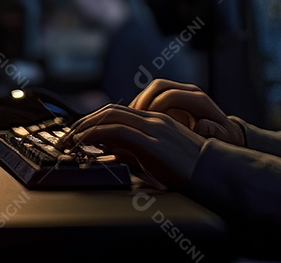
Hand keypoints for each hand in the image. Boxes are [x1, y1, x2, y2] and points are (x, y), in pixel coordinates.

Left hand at [57, 104, 205, 191]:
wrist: (213, 170)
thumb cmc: (190, 168)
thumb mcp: (158, 155)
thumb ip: (136, 149)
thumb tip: (110, 150)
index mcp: (156, 121)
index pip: (118, 112)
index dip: (95, 120)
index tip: (78, 132)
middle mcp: (152, 119)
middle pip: (110, 110)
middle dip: (84, 121)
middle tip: (67, 135)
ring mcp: (152, 127)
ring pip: (110, 117)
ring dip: (85, 127)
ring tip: (70, 140)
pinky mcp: (150, 140)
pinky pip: (116, 131)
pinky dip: (95, 135)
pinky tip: (84, 143)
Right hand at [130, 79, 244, 146]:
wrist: (226, 134)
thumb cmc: (223, 139)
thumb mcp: (224, 138)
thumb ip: (214, 132)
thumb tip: (201, 126)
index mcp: (199, 100)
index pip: (170, 95)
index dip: (154, 107)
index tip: (144, 123)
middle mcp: (189, 92)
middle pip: (158, 86)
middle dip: (142, 101)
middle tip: (131, 120)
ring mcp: (180, 94)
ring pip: (152, 90)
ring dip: (138, 103)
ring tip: (129, 121)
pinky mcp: (172, 100)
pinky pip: (151, 97)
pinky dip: (141, 108)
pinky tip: (134, 123)